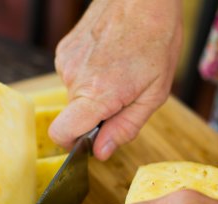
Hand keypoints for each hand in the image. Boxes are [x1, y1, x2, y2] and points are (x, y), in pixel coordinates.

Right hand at [50, 0, 182, 159]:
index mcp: (96, 93)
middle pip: (74, 116)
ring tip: (121, 72)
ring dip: (95, 93)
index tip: (88, 142)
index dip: (72, 144)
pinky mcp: (64, 49)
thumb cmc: (156, 39)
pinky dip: (90, 76)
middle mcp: (74, 77)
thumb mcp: (154, 94)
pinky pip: (74, 76)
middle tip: (125, 94)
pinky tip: (111, 59)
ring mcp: (66, 61)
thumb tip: (101, 151)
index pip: (61, 133)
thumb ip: (125, 127)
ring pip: (75, 95)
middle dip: (97, 115)